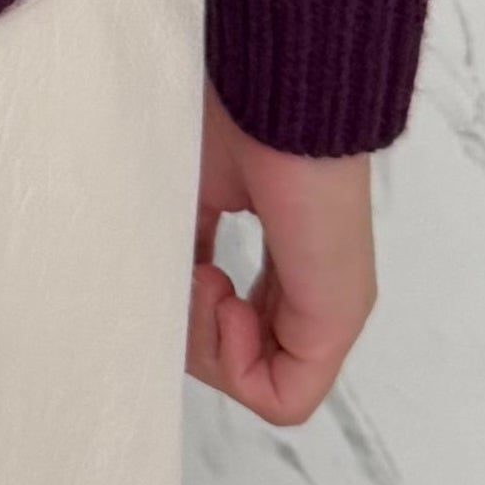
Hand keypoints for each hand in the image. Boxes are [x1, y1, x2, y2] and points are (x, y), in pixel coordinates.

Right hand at [189, 81, 375, 425]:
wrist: (274, 86)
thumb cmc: (232, 121)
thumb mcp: (191, 201)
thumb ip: (181, 257)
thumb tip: (150, 300)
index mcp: (286, 263)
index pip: (239, 329)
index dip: (191, 312)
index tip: (182, 259)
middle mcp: (313, 293)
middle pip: (245, 364)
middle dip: (194, 333)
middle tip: (185, 272)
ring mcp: (328, 310)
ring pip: (262, 386)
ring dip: (208, 343)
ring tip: (203, 273)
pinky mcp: (334, 318)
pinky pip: (284, 398)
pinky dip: (234, 365)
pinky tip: (222, 293)